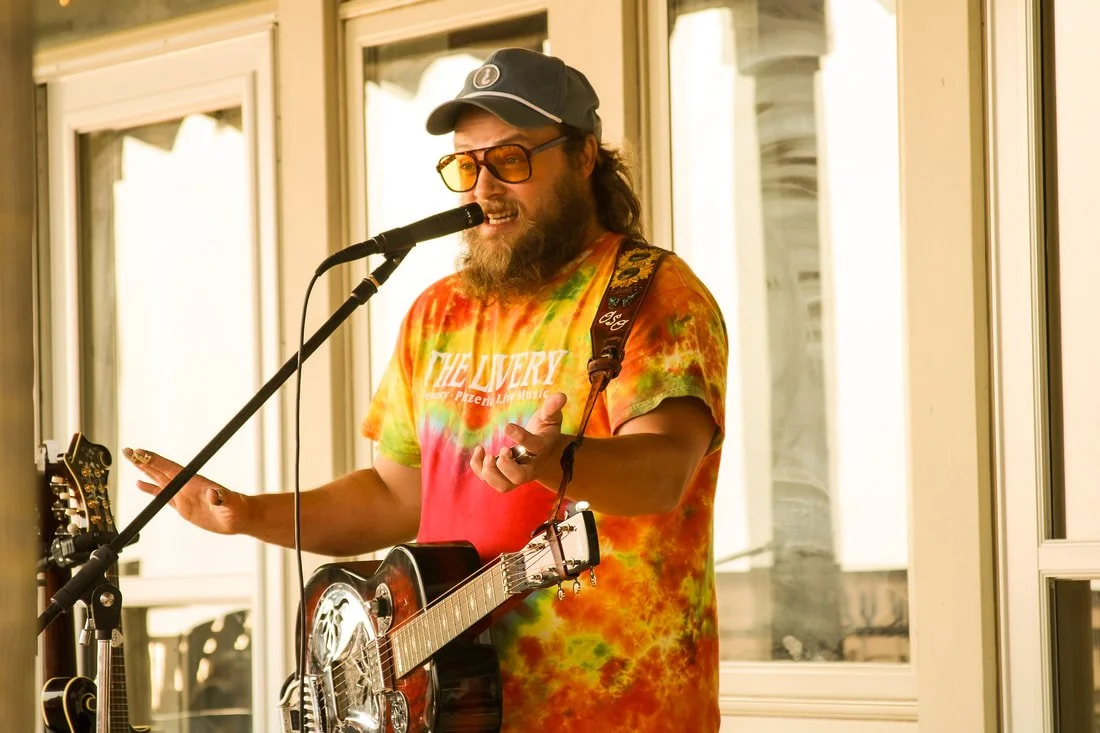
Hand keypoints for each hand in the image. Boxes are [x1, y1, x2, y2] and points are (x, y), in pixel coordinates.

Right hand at [123, 447, 248, 534]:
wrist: (239, 518)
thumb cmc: (237, 509)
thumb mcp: (229, 503)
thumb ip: (221, 498)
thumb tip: (214, 494)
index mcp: (193, 482)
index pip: (169, 468)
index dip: (153, 460)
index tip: (138, 451)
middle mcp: (186, 485)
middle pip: (159, 470)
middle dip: (142, 461)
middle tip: (126, 451)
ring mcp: (183, 494)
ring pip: (159, 480)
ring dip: (144, 471)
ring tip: (130, 461)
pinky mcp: (182, 505)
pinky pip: (163, 495)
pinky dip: (151, 490)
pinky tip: (140, 485)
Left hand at [470, 392, 567, 492]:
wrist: (547, 453)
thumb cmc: (547, 431)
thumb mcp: (552, 417)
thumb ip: (553, 407)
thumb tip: (561, 396)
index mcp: (542, 448)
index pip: (535, 447)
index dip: (521, 437)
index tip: (507, 426)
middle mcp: (531, 466)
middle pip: (520, 477)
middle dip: (506, 466)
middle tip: (503, 451)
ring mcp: (516, 474)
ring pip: (503, 486)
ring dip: (490, 473)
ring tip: (487, 456)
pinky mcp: (503, 475)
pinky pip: (488, 480)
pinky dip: (478, 468)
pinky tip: (479, 451)